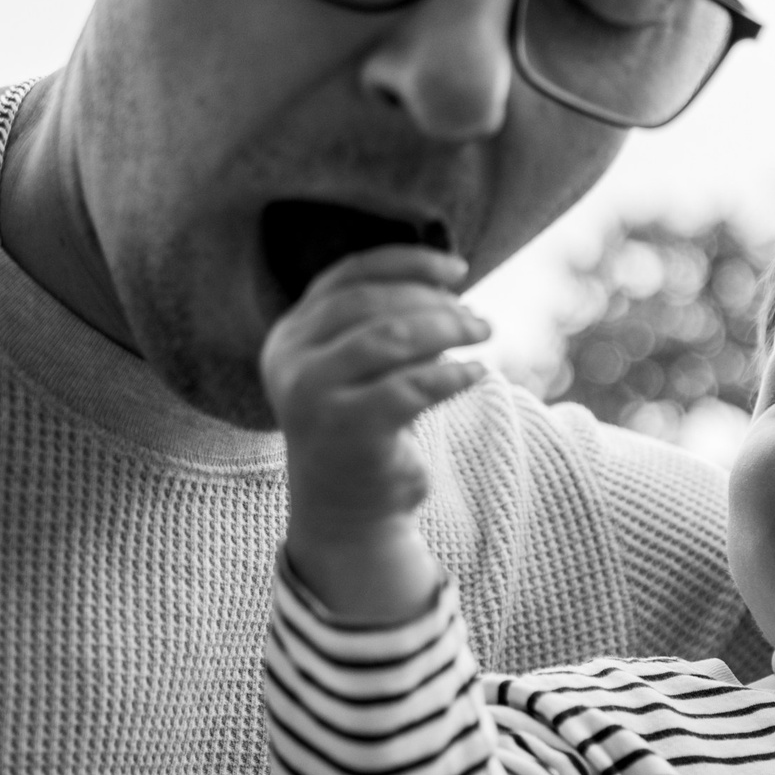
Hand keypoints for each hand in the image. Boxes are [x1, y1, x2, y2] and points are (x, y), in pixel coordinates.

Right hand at [259, 244, 490, 621]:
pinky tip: (477, 375)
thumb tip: (448, 280)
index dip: (405, 262)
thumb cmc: (365, 430)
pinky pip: (411, 387)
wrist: (346, 511)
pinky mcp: (348, 428)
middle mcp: (291, 359)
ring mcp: (313, 394)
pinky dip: (452, 374)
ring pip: (391, 338)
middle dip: (433, 301)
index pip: (347, 276)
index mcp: (291, 334)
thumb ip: (382, 324)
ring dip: (447, 329)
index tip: (457, 269)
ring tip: (484, 334)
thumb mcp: (361, 370)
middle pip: (371, 303)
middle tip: (478, 317)